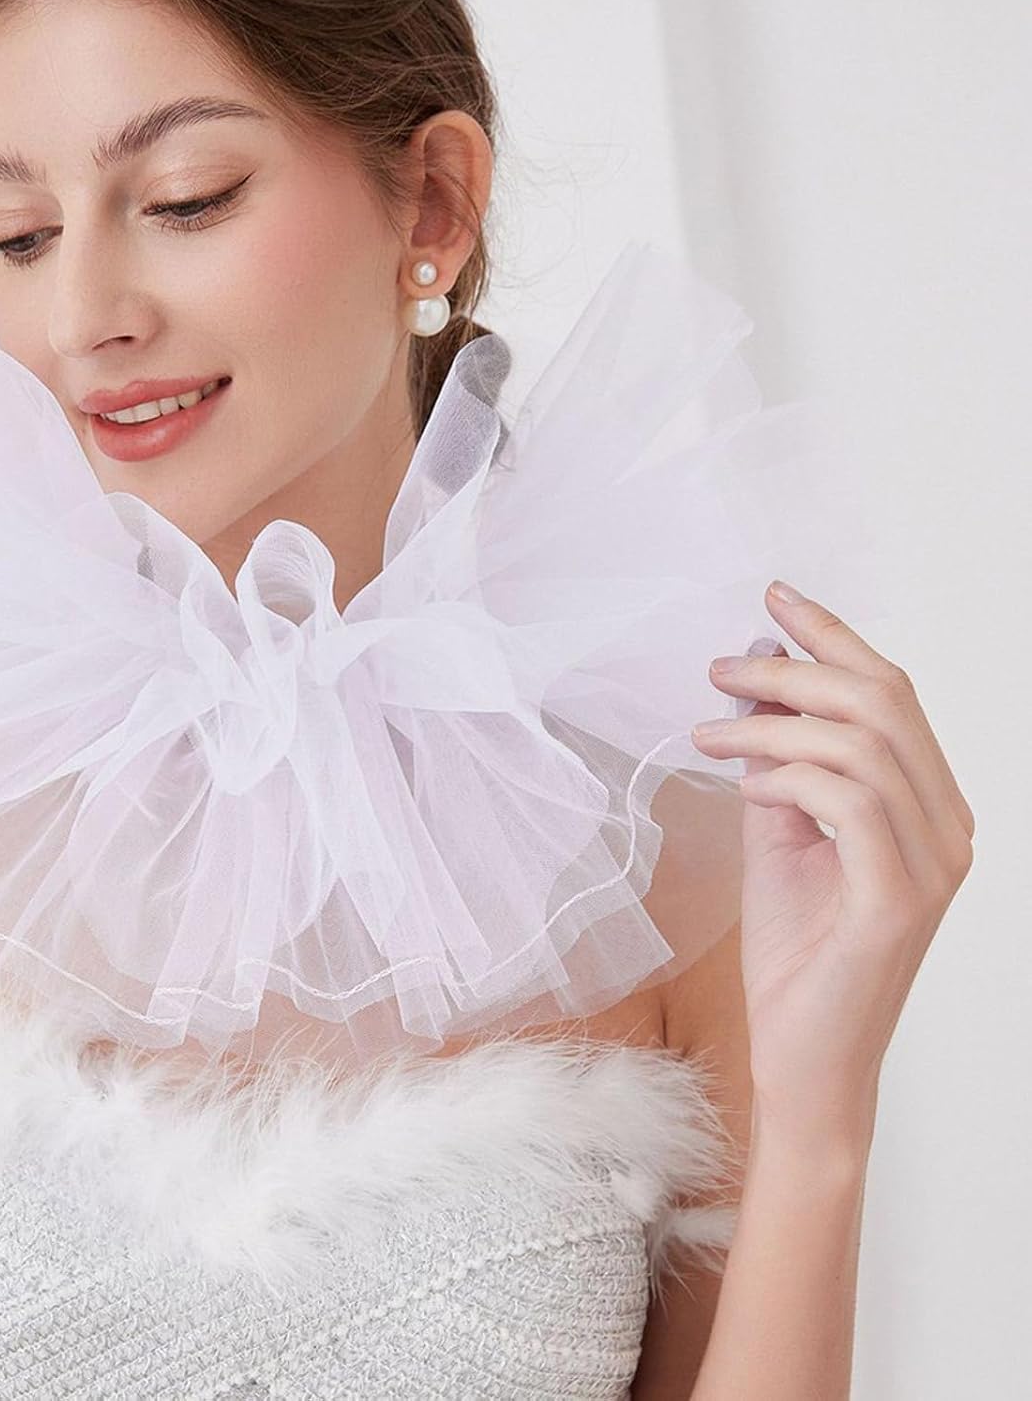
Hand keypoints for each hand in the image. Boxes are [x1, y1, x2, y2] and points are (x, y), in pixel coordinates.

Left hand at [691, 580, 974, 1149]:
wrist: (804, 1057)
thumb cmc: (796, 950)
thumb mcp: (779, 837)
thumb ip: (778, 764)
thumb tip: (756, 684)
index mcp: (927, 805)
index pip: (891, 694)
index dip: (835, 636)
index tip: (775, 597)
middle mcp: (946, 825)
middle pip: (882, 702)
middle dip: (793, 669)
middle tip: (719, 669)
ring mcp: (932, 862)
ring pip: (862, 742)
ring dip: (772, 722)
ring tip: (706, 733)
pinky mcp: (900, 896)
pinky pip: (848, 799)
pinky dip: (787, 775)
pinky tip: (743, 785)